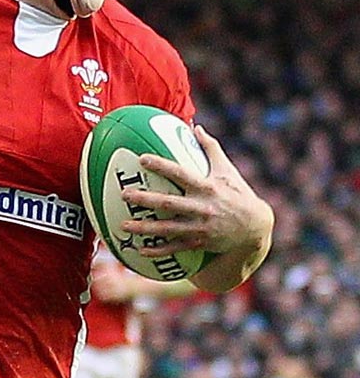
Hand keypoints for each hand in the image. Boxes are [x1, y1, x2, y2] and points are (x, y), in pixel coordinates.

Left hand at [120, 127, 273, 257]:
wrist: (255, 227)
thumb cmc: (238, 194)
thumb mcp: (227, 170)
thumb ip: (211, 148)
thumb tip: (196, 127)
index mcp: (207, 187)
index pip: (181, 174)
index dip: (162, 166)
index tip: (142, 158)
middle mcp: (202, 207)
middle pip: (169, 203)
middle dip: (146, 199)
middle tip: (124, 194)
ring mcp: (200, 227)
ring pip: (168, 229)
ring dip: (145, 228)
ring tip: (123, 225)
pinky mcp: (199, 243)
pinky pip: (175, 248)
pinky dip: (158, 250)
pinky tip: (139, 249)